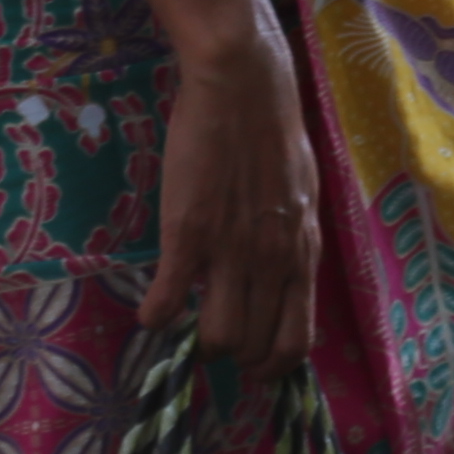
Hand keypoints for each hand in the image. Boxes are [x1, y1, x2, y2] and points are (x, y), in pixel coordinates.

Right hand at [148, 11, 322, 374]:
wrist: (243, 86)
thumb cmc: (273, 133)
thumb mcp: (301, 196)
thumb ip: (293, 240)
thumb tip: (284, 274)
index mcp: (302, 253)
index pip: (297, 340)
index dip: (274, 366)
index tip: (255, 366)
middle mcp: (271, 261)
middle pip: (254, 347)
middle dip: (234, 357)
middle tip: (215, 343)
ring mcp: (230, 250)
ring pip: (216, 337)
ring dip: (196, 342)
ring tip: (183, 324)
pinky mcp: (187, 232)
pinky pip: (167, 301)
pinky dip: (155, 318)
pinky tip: (151, 312)